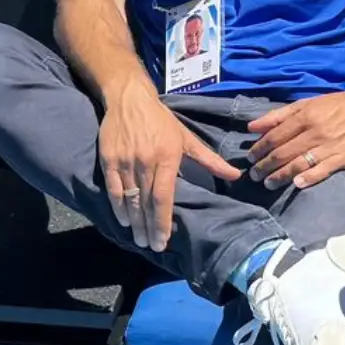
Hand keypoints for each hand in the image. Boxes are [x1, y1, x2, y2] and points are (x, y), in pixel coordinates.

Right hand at [99, 80, 240, 251]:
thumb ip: (209, 160)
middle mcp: (145, 162)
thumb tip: (235, 175)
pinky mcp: (109, 159)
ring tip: (139, 239)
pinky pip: (113, 189)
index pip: (164, 197)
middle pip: (147, 203)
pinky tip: (124, 220)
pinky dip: (118, 206)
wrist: (129, 98)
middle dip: (149, 228)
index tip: (164, 240)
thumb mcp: (186, 138)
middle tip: (152, 246)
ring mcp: (125, 161)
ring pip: (129, 199)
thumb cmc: (161, 120)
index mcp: (166, 158)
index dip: (163, 221)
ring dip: (134, 222)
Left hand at [246, 88, 344, 190]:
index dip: (259, 149)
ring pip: (299, 164)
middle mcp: (315, 132)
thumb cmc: (334, 106)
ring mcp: (329, 146)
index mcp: (305, 117)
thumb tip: (252, 127)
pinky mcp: (343, 158)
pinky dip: (309, 178)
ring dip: (281, 175)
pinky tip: (296, 184)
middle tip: (254, 175)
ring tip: (268, 183)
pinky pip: (323, 170)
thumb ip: (278, 116)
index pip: (275, 136)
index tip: (250, 158)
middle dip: (265, 165)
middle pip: (284, 152)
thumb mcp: (305, 104)